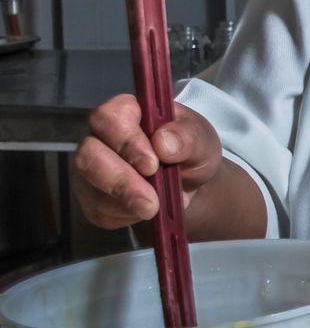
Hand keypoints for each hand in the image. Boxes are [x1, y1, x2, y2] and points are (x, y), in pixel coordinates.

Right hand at [73, 95, 223, 228]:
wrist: (190, 185)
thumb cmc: (190, 152)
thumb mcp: (201, 140)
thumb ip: (188, 136)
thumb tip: (163, 142)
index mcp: (126, 112)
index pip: (110, 117)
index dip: (128, 141)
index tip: (152, 164)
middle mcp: (100, 136)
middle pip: (89, 153)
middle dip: (121, 180)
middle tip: (151, 200)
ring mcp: (91, 166)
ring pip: (90, 184)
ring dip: (124, 201)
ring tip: (153, 208)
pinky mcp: (91, 196)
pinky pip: (96, 209)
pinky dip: (122, 216)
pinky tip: (143, 212)